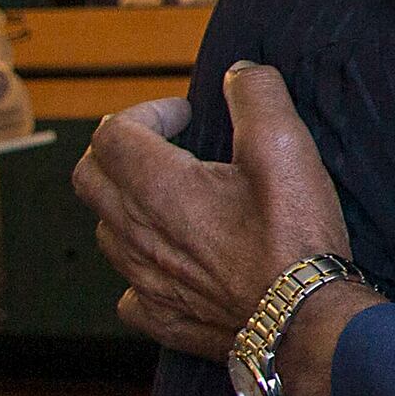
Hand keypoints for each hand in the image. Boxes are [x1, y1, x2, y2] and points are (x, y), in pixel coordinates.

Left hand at [77, 66, 362, 370]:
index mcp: (159, 188)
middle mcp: (137, 233)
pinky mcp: (161, 315)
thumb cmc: (295, 240)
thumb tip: (240, 74)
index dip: (145, 112)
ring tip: (173, 200)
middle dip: (119, 151)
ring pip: (106, 230)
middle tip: (163, 147)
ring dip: (128, 205)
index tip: (185, 116)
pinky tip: (174, 262)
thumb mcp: (288, 149)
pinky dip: (142, 267)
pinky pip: (128, 289)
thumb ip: (258, 98)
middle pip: (90, 177)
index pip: (112, 133)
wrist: (304, 321)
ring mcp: (144, 279)